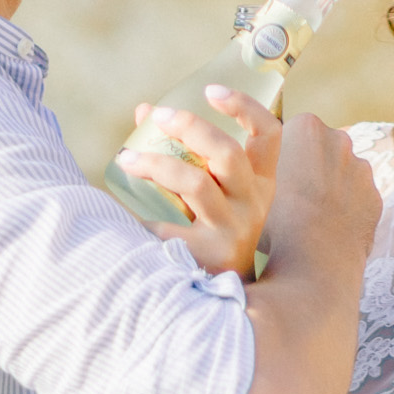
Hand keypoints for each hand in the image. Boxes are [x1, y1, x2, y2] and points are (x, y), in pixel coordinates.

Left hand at [117, 86, 280, 278]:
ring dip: (156, 165)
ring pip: (196, 185)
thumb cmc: (212, 232)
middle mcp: (254, 205)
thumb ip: (184, 150)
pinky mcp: (209, 255)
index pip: (268, 135)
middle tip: (159, 116)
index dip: (244, 108)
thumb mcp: (212, 192)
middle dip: (190, 127)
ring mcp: (234, 231)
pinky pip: (169, 224)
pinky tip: (126, 208)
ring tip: (127, 159)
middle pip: (226, 154)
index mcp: (261, 183)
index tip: (210, 92)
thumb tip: (144, 112)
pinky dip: (143, 212)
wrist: (222, 301)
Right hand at [262, 113, 379, 277]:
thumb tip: (254, 163)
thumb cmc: (275, 222)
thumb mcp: (250, 184)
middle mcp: (339, 139)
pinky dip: (346, 213)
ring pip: (341, 176)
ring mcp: (362, 168)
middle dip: (309, 171)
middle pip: (320, 152)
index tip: (274, 182)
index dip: (281, 160)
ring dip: (329, 191)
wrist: (315, 262)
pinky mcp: (375, 197)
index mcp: (305, 127)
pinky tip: (330, 231)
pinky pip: (357, 201)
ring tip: (311, 221)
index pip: (291, 135)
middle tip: (292, 203)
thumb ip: (258, 164)